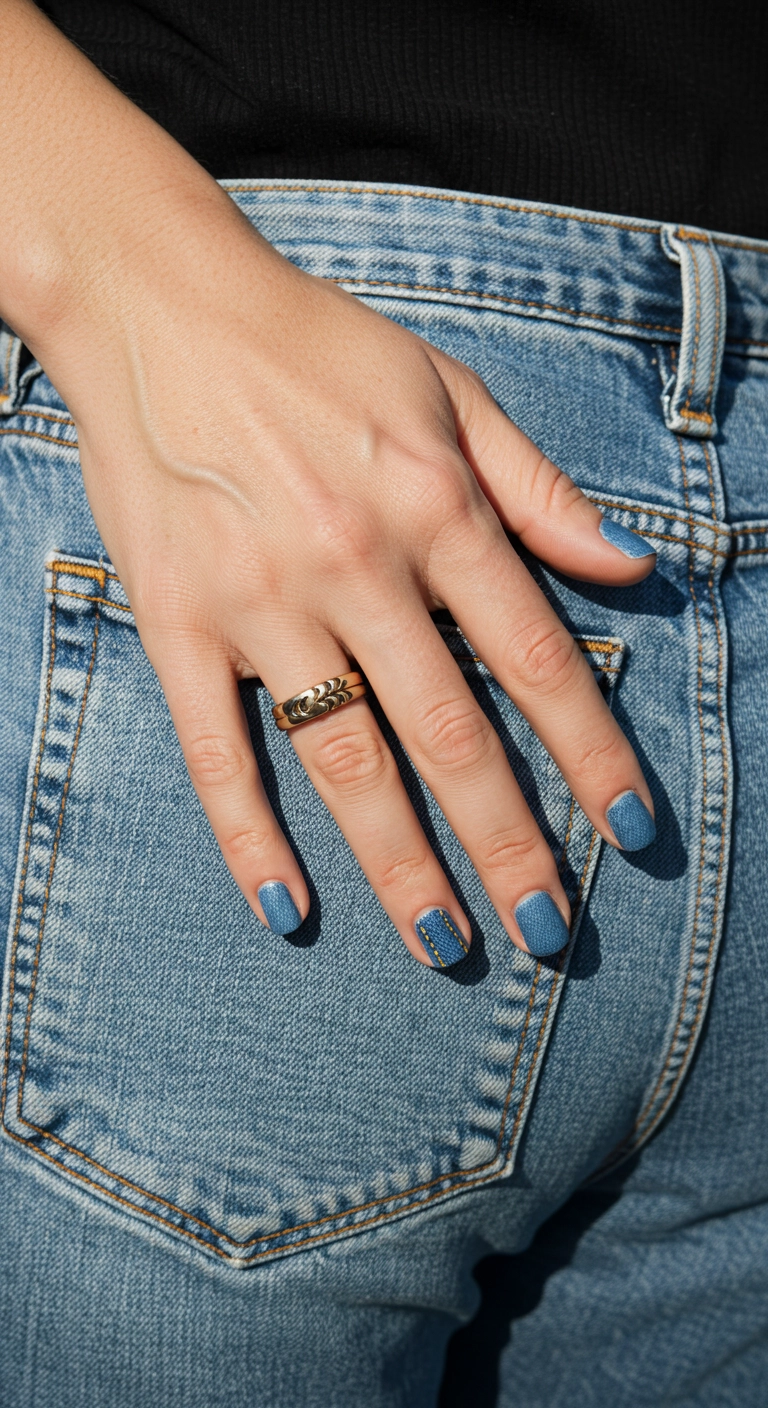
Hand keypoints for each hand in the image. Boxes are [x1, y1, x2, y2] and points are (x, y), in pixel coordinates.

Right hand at [0, 0, 655, 966]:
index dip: (591, 752)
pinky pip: (217, 748)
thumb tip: (629, 568)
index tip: (631, 830)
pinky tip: (285, 905)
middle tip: (550, 929)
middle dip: (508, 841)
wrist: (159, 306)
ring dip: (402, 864)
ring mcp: (261, 601)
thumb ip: (540, 489)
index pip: (534, 658)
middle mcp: (357, 564)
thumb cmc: (315, 347)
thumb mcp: (450, 391)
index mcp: (436, 507)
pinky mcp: (178, 622)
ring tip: (447, 945)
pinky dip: (248, 833)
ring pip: (347, 759)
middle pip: (450, 733)